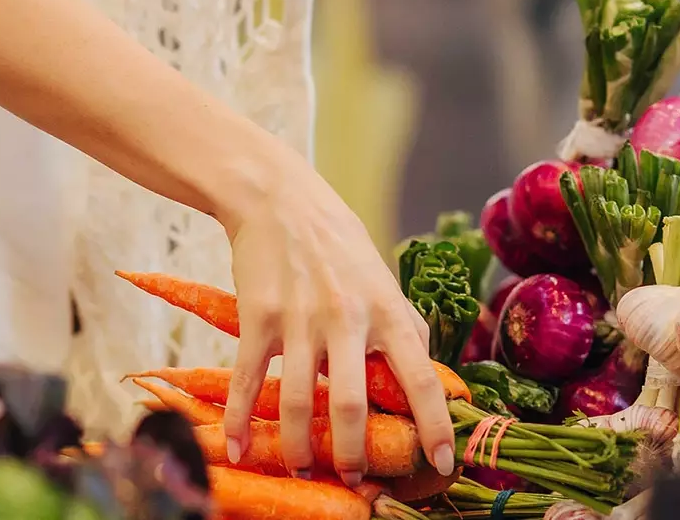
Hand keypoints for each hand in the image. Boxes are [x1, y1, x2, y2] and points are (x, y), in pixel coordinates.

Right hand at [217, 163, 455, 486]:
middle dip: (354, 453)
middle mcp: (347, 318)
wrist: (276, 198)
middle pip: (353, 404)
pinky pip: (249, 380)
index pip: (421, 377)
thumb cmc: (336, 240)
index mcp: (386, 309)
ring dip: (300, 446)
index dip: (434, 425)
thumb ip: (403, 323)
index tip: (441, 462)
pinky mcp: (258, 318)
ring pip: (300, 401)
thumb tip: (431, 369)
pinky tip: (238, 447)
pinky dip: (240, 420)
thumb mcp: (382, 276)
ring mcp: (299, 319)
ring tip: (302, 469)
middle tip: (355, 480)